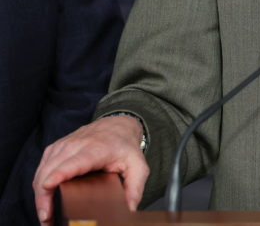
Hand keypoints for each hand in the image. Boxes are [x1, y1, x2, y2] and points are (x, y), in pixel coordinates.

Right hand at [33, 115, 148, 223]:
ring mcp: (63, 145)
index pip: (75, 161)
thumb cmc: (126, 148)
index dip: (60, 173)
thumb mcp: (138, 166)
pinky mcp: (55, 148)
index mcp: (97, 149)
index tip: (48, 186)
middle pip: (52, 170)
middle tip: (47, 219)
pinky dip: (39, 185)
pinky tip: (43, 200)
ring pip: (42, 170)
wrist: (119, 125)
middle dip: (44, 196)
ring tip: (45, 215)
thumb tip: (129, 209)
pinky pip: (41, 168)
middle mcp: (76, 145)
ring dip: (39, 194)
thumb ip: (135, 188)